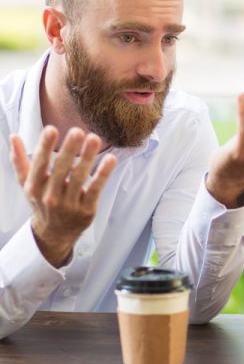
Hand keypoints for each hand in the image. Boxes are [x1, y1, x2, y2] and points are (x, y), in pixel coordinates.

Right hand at [10, 126, 116, 266]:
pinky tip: (110, 159)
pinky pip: (96, 189)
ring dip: (88, 157)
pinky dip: (103, 174)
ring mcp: (69, 204)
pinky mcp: (87, 209)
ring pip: (79, 177)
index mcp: (34, 187)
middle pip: (61, 169)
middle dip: (69, 149)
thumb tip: (13, 136)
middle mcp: (50, 196)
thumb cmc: (42, 202)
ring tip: (94, 138)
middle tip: (77, 130)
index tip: (51, 129)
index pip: (39, 164)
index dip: (44, 147)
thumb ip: (20, 160)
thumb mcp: (27, 184)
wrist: (54, 234)